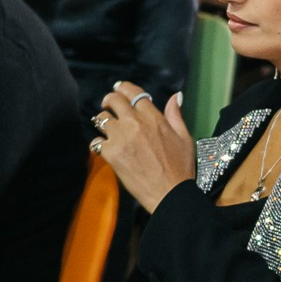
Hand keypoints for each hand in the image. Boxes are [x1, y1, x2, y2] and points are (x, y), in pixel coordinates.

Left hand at [94, 81, 195, 213]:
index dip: (123, 88)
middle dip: (109, 100)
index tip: (118, 89)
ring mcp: (121, 137)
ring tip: (107, 130)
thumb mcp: (184, 138)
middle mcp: (135, 123)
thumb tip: (176, 96)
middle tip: (108, 106)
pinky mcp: (111, 153)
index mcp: (153, 117)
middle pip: (113, 100)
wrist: (169, 193)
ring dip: (103, 122)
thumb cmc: (180, 167)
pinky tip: (105, 149)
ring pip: (101, 119)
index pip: (133, 92)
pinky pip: (96, 141)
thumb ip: (176, 115)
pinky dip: (99, 145)